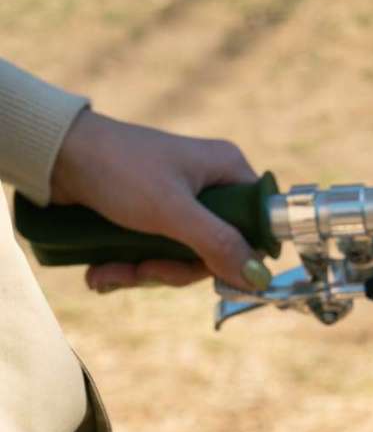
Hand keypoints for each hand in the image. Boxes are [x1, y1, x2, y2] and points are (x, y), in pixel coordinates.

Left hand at [49, 109, 270, 293]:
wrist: (52, 153)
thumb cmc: (117, 169)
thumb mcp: (172, 211)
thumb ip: (218, 244)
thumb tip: (260, 278)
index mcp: (227, 171)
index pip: (257, 226)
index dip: (238, 257)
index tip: (206, 272)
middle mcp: (209, 186)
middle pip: (216, 251)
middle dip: (174, 270)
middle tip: (143, 272)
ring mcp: (181, 202)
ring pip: (183, 258)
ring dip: (144, 274)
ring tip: (108, 273)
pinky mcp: (153, 215)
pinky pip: (158, 253)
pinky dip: (131, 268)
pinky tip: (103, 272)